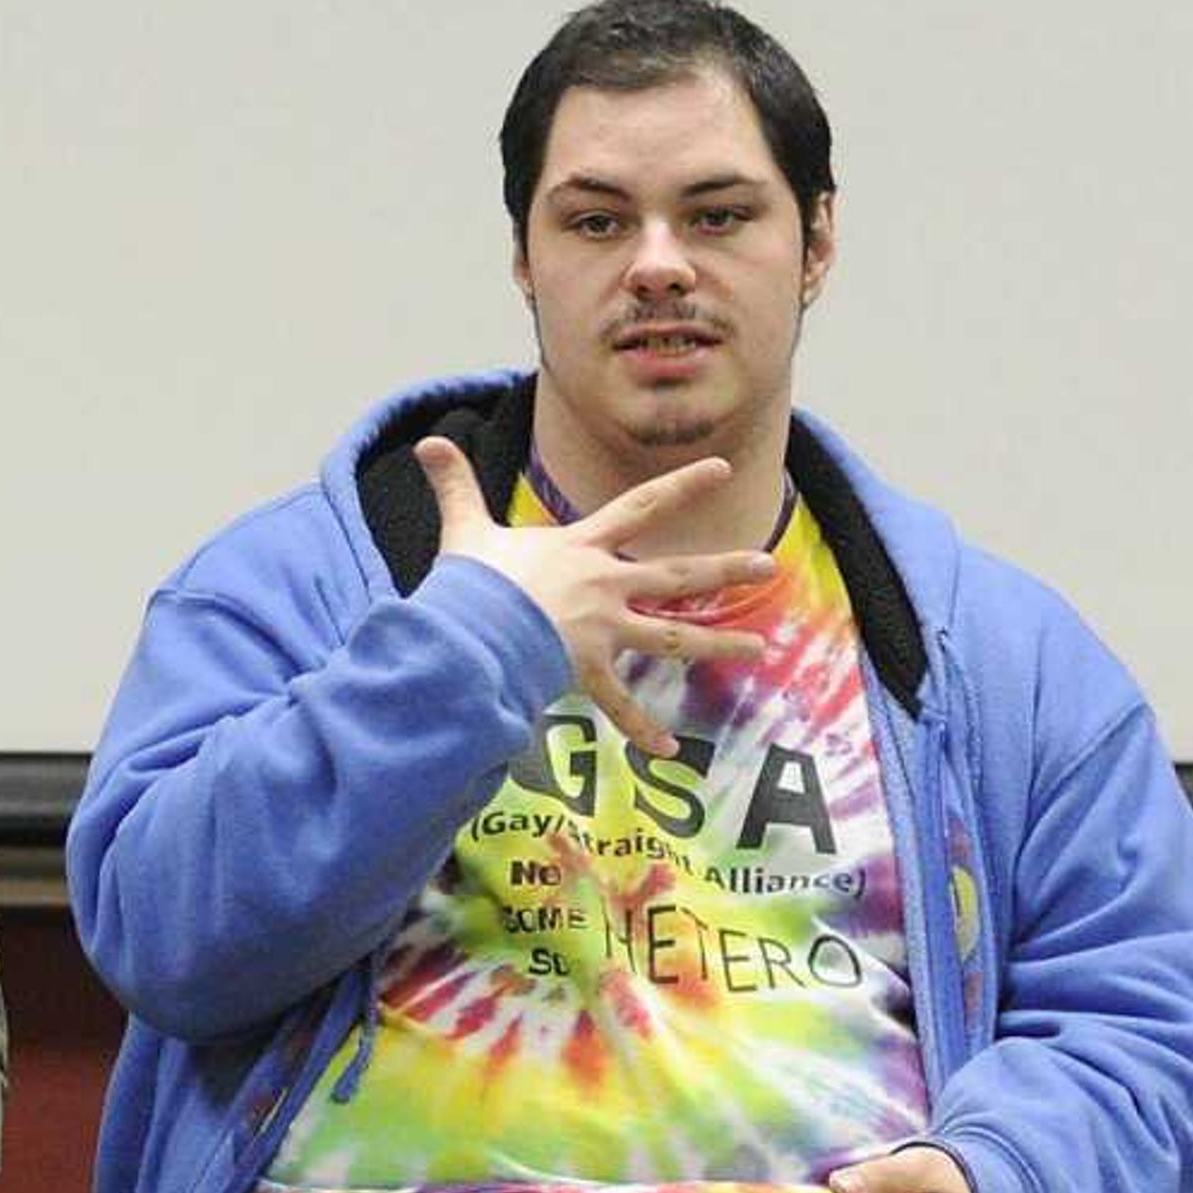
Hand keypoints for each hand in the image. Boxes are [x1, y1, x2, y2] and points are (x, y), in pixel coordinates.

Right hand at [417, 440, 771, 757]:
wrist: (469, 631)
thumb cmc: (472, 581)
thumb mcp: (466, 529)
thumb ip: (454, 488)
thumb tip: (425, 443)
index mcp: (581, 548)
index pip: (641, 507)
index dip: (681, 486)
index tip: (721, 470)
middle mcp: (604, 586)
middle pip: (676, 576)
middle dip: (725, 569)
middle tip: (767, 565)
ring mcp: (601, 629)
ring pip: (670, 637)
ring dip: (715, 644)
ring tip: (756, 648)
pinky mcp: (586, 669)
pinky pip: (620, 705)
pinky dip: (643, 730)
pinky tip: (671, 749)